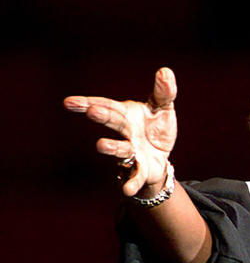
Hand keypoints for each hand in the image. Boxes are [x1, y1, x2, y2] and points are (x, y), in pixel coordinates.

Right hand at [64, 68, 177, 197]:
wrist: (161, 156)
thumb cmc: (156, 128)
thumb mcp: (163, 108)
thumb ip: (163, 92)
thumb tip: (165, 71)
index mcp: (126, 114)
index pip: (107, 106)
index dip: (88, 103)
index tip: (70, 102)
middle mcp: (124, 133)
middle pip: (113, 123)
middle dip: (103, 117)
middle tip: (92, 111)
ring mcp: (130, 152)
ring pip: (120, 150)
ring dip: (111, 147)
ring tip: (101, 145)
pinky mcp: (140, 170)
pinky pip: (134, 176)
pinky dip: (130, 183)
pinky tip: (126, 190)